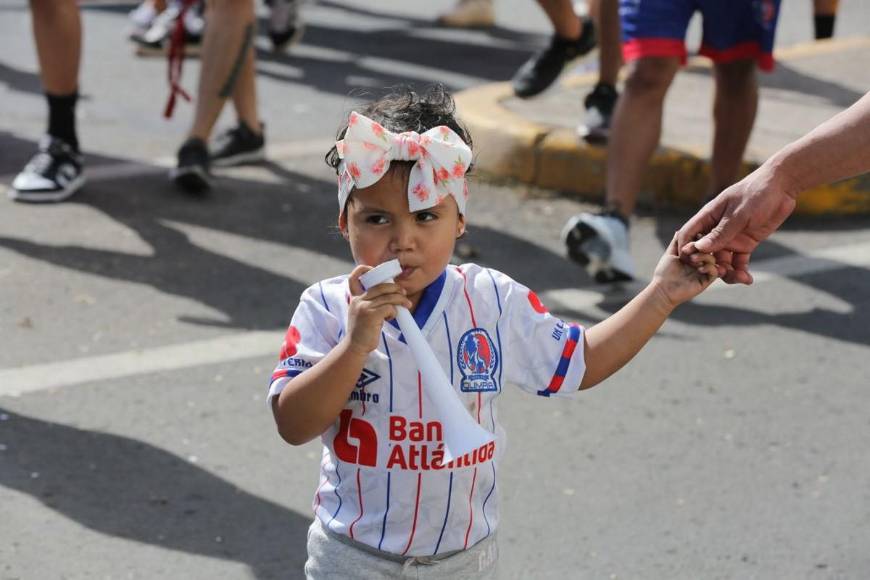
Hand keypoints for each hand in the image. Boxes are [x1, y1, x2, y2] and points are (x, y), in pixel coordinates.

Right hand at [345, 265, 411, 355]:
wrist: (356, 346)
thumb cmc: (362, 331)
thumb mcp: (360, 312)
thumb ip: (368, 301)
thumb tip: (389, 293)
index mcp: (355, 298)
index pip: (353, 278)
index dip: (363, 270)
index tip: (375, 271)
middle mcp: (358, 300)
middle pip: (381, 286)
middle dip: (395, 288)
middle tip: (403, 293)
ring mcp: (364, 307)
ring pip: (388, 297)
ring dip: (400, 300)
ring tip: (406, 305)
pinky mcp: (371, 315)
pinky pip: (389, 307)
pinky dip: (394, 311)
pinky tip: (391, 317)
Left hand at [653, 235, 718, 308]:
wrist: (663, 289)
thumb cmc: (665, 272)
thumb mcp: (670, 253)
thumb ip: (676, 242)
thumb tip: (679, 230)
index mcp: (693, 254)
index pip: (701, 242)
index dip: (699, 238)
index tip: (695, 236)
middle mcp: (700, 261)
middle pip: (709, 248)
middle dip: (701, 246)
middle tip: (692, 247)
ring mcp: (704, 270)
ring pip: (713, 258)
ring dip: (704, 256)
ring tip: (693, 260)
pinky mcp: (706, 280)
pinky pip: (715, 271)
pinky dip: (709, 267)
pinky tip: (699, 268)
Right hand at [676, 166, 795, 284]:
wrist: (782, 187)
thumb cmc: (756, 193)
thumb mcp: (739, 214)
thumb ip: (721, 232)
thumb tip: (700, 248)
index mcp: (708, 218)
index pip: (689, 235)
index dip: (686, 250)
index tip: (690, 264)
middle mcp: (716, 230)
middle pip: (705, 252)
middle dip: (708, 265)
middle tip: (719, 274)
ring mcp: (731, 238)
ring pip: (722, 261)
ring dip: (727, 272)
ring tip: (738, 278)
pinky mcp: (745, 244)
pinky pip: (739, 262)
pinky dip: (741, 272)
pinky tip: (747, 279)